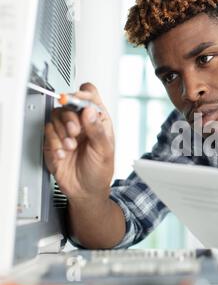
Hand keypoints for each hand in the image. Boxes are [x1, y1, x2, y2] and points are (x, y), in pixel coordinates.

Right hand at [43, 83, 114, 200]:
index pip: (90, 96)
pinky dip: (54, 143)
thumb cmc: (100, 170)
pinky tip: (63, 154)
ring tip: (70, 147)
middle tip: (75, 133)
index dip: (83, 94)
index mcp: (98, 120)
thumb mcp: (104, 151)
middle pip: (69, 103)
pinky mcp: (54, 140)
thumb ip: (97, 130)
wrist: (85, 190)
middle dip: (70, 118)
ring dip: (62, 132)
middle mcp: (82, 122)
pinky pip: (47, 131)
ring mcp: (67, 130)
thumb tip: (90, 110)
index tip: (76, 101)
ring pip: (56, 116)